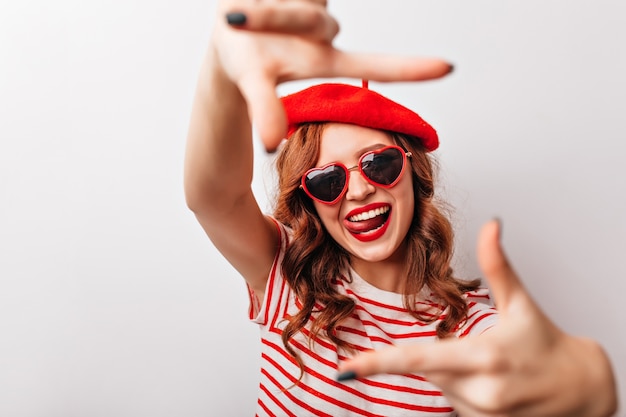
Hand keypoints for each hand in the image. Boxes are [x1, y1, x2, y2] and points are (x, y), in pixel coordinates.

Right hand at [211, 0, 452, 151]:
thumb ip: (265, 109)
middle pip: (317, 20)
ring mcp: (317, 5)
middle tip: (235, 18)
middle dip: (275, 15)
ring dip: (266, 7)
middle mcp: (326, 31)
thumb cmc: (244, 62)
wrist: (226, 34)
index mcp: (325, 60)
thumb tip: (269, 145)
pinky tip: (251, 2)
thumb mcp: (252, 82)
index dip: (410, 69)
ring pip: (303, 2)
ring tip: (238, 14)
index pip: (376, 66)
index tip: (448, 68)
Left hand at [337, 220, 617, 416]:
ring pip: (442, 388)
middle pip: (429, 370)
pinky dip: (463, 390)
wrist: (581, 390)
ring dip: (454, 374)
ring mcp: (483, 414)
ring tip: (493, 366)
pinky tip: (493, 383)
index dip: (379, 363)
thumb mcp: (522, 303)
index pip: (419, 360)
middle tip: (479, 347)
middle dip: (441, 355)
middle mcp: (481, 392)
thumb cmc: (547, 344)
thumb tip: (490, 225)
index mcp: (484, 357)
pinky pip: (455, 404)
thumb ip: (498, 266)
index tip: (347, 368)